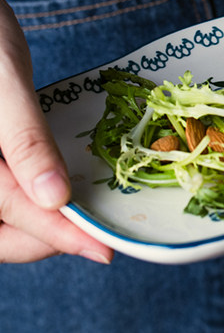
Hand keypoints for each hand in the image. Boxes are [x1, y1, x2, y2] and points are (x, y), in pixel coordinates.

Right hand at [0, 0, 112, 263]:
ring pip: (2, 221)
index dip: (59, 235)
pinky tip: (64, 195)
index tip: (103, 249)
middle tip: (102, 235)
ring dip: (43, 227)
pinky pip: (4, 197)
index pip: (11, 215)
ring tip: (88, 222)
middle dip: (50, 238)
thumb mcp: (2, 83)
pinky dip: (33, 204)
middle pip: (0, 234)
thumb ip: (24, 140)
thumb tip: (55, 200)